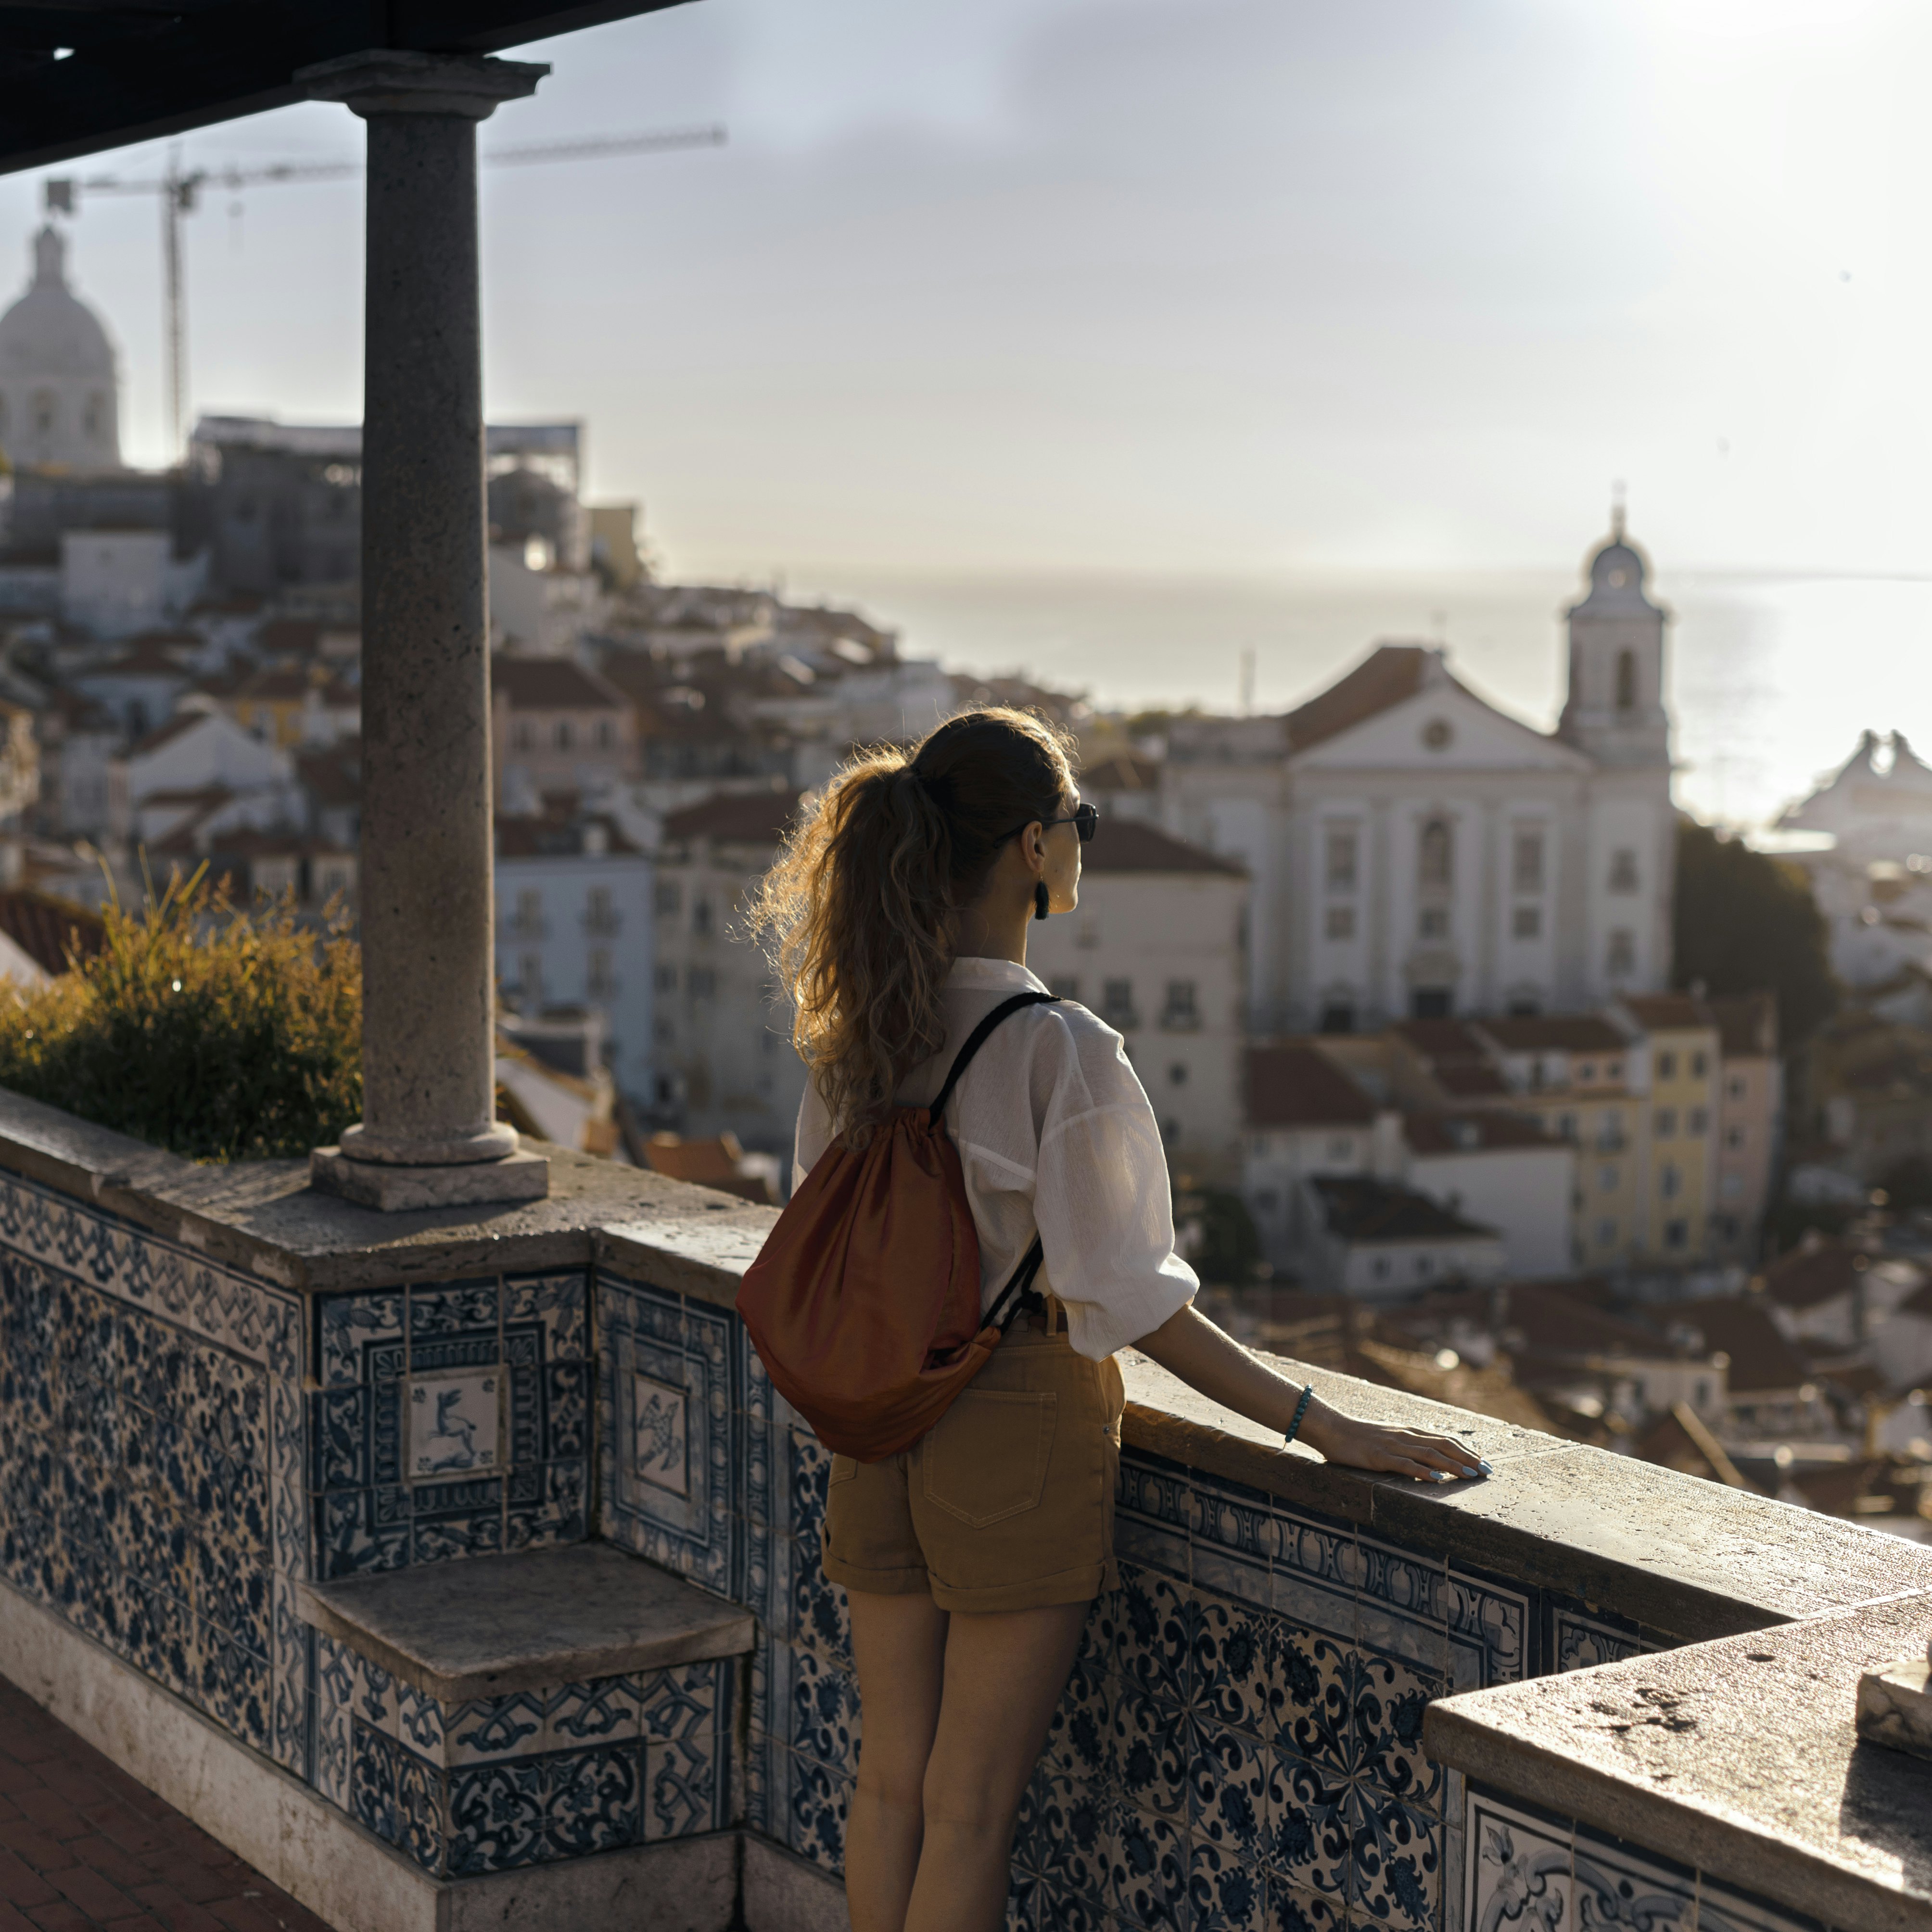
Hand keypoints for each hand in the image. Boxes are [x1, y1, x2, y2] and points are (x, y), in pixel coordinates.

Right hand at [1298, 1407, 1490, 1483]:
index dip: (1466, 1451)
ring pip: (1429, 1454)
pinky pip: (1405, 1465)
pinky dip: (1423, 1472)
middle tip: (1487, 1473)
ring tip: (1471, 1475)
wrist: (1332, 1428)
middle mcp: (1405, 1436)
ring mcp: (1393, 1446)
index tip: (1484, 1463)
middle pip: (1443, 1445)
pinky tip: (1437, 1479)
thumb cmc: (1358, 1436)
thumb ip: (1407, 1444)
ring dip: (1452, 1465)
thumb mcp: (1387, 1437)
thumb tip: (1427, 1459)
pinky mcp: (1379, 1457)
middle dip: (1468, 1458)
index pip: (1445, 1439)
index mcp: (1408, 1431)